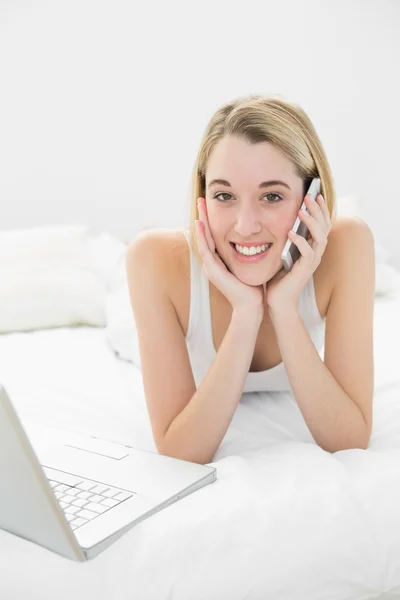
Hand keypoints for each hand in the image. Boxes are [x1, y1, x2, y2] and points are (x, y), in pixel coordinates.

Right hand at [195, 198, 264, 315]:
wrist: (250, 306)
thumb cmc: (252, 287)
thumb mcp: (249, 265)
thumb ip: (248, 252)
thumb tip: (257, 238)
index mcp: (219, 261)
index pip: (213, 236)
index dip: (211, 220)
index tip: (212, 204)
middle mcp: (211, 263)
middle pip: (205, 235)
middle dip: (203, 216)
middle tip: (202, 199)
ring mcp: (210, 267)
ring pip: (202, 240)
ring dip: (201, 222)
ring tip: (200, 206)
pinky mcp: (213, 271)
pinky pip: (205, 250)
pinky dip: (202, 236)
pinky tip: (201, 224)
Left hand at [265, 193, 331, 316]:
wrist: (277, 301)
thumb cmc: (278, 278)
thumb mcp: (281, 252)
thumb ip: (284, 238)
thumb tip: (279, 220)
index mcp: (312, 248)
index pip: (321, 224)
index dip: (320, 209)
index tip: (314, 194)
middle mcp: (315, 254)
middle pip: (325, 228)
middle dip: (318, 210)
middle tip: (310, 196)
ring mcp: (311, 263)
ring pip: (320, 238)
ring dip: (312, 223)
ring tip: (302, 211)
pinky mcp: (304, 271)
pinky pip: (308, 253)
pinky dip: (301, 241)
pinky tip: (291, 232)